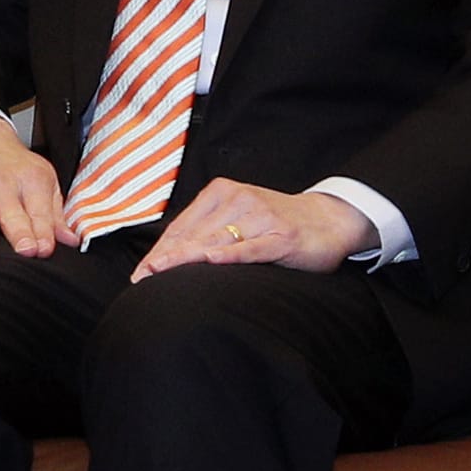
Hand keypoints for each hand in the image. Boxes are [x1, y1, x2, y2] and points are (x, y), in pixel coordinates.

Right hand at [0, 112, 64, 256]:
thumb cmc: (13, 165)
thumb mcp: (43, 179)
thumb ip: (56, 214)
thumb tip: (72, 240)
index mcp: (29, 181)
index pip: (40, 213)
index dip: (44, 234)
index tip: (46, 250)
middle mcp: (0, 188)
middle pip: (11, 217)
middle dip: (20, 235)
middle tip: (27, 250)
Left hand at [128, 178, 375, 279]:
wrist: (331, 220)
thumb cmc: (277, 223)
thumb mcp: (239, 219)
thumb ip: (207, 232)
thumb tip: (167, 256)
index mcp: (222, 193)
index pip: (182, 226)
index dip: (160, 250)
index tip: (140, 272)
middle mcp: (239, 200)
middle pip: (194, 234)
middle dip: (166, 258)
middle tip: (142, 278)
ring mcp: (262, 217)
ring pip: (217, 241)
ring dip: (187, 259)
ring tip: (160, 273)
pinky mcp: (283, 237)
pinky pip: (252, 248)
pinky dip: (231, 255)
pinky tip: (211, 261)